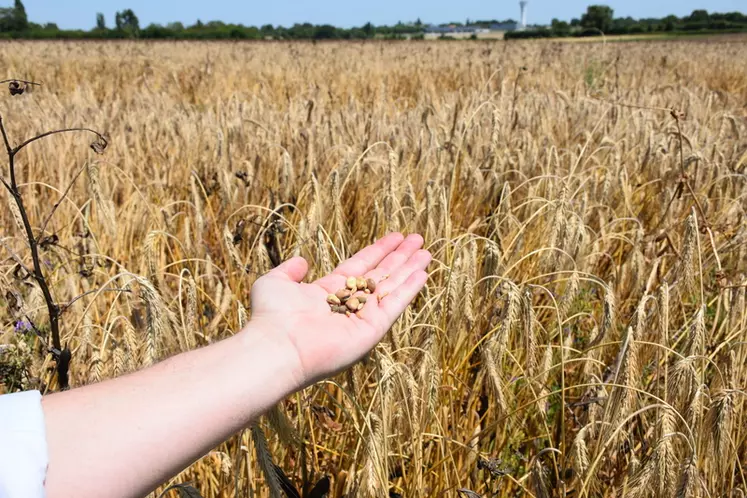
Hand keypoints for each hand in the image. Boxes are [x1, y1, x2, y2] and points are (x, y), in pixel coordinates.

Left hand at [246, 233, 430, 386]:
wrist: (278, 347)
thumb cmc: (272, 316)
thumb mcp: (275, 282)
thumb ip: (290, 270)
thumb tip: (302, 261)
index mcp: (328, 293)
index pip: (360, 266)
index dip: (378, 250)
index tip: (396, 237)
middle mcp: (348, 305)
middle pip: (380, 275)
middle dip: (399, 257)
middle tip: (418, 239)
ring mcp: (361, 318)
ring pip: (391, 288)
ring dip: (410, 270)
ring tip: (427, 252)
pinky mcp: (371, 330)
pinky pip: (394, 305)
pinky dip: (409, 290)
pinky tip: (422, 273)